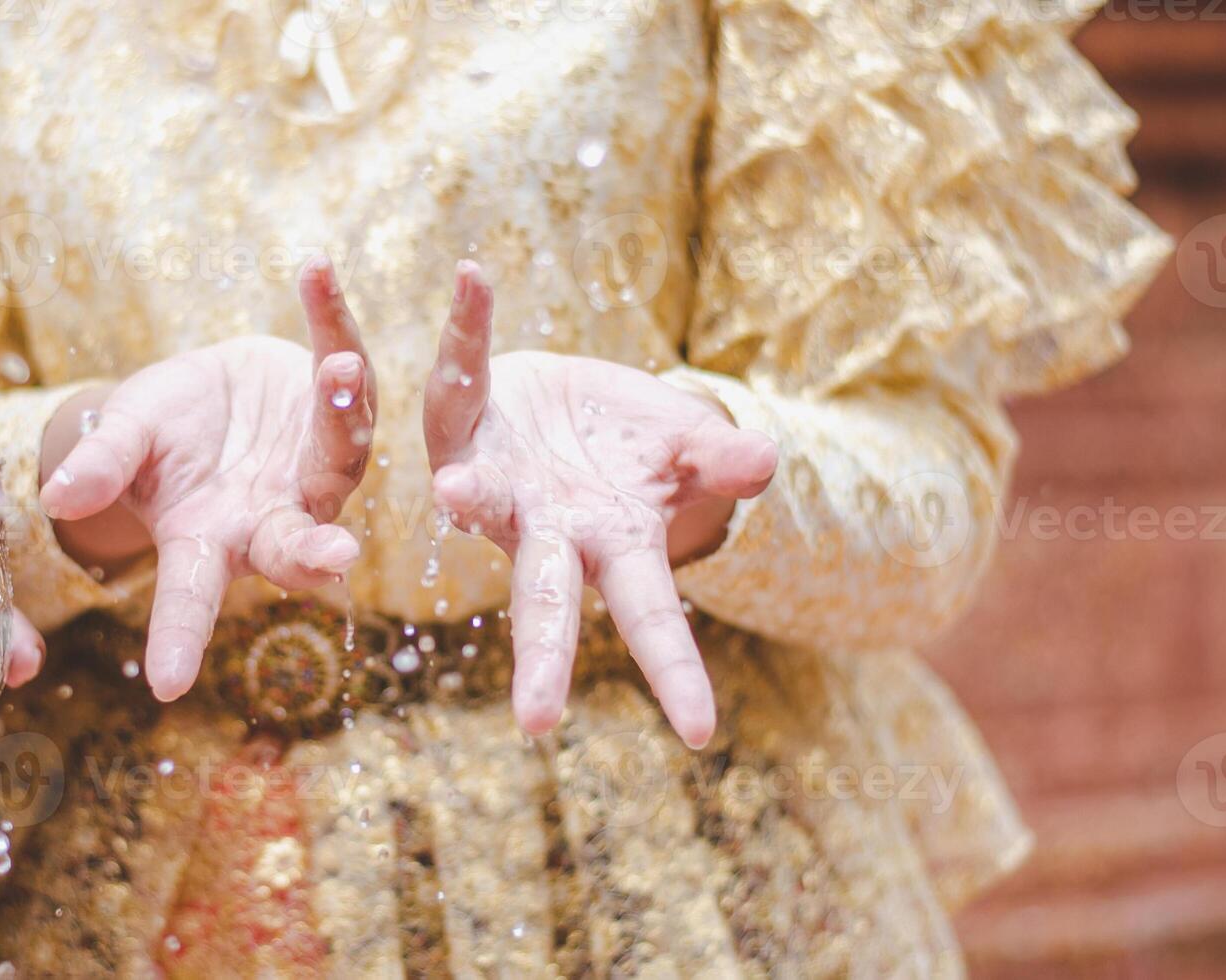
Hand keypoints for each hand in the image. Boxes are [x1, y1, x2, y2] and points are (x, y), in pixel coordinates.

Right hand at [36, 258, 377, 700]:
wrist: (203, 395)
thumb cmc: (154, 435)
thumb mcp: (124, 442)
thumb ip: (103, 467)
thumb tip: (56, 498)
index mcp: (209, 540)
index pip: (190, 599)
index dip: (179, 639)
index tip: (165, 687)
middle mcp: (273, 517)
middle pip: (297, 546)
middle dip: (314, 553)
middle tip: (332, 558)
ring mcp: (315, 470)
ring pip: (341, 453)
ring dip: (341, 411)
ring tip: (335, 364)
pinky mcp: (340, 410)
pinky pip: (346, 368)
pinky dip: (330, 320)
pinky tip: (314, 272)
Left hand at [422, 262, 777, 747]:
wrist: (570, 406)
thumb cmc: (637, 448)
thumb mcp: (688, 450)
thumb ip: (717, 460)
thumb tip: (765, 463)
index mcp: (613, 547)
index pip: (651, 622)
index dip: (678, 675)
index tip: (704, 735)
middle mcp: (547, 531)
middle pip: (549, 603)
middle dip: (544, 660)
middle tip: (538, 723)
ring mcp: (497, 482)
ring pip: (482, 499)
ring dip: (474, 498)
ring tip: (462, 488)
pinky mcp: (460, 417)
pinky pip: (465, 371)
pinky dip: (471, 327)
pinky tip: (476, 277)